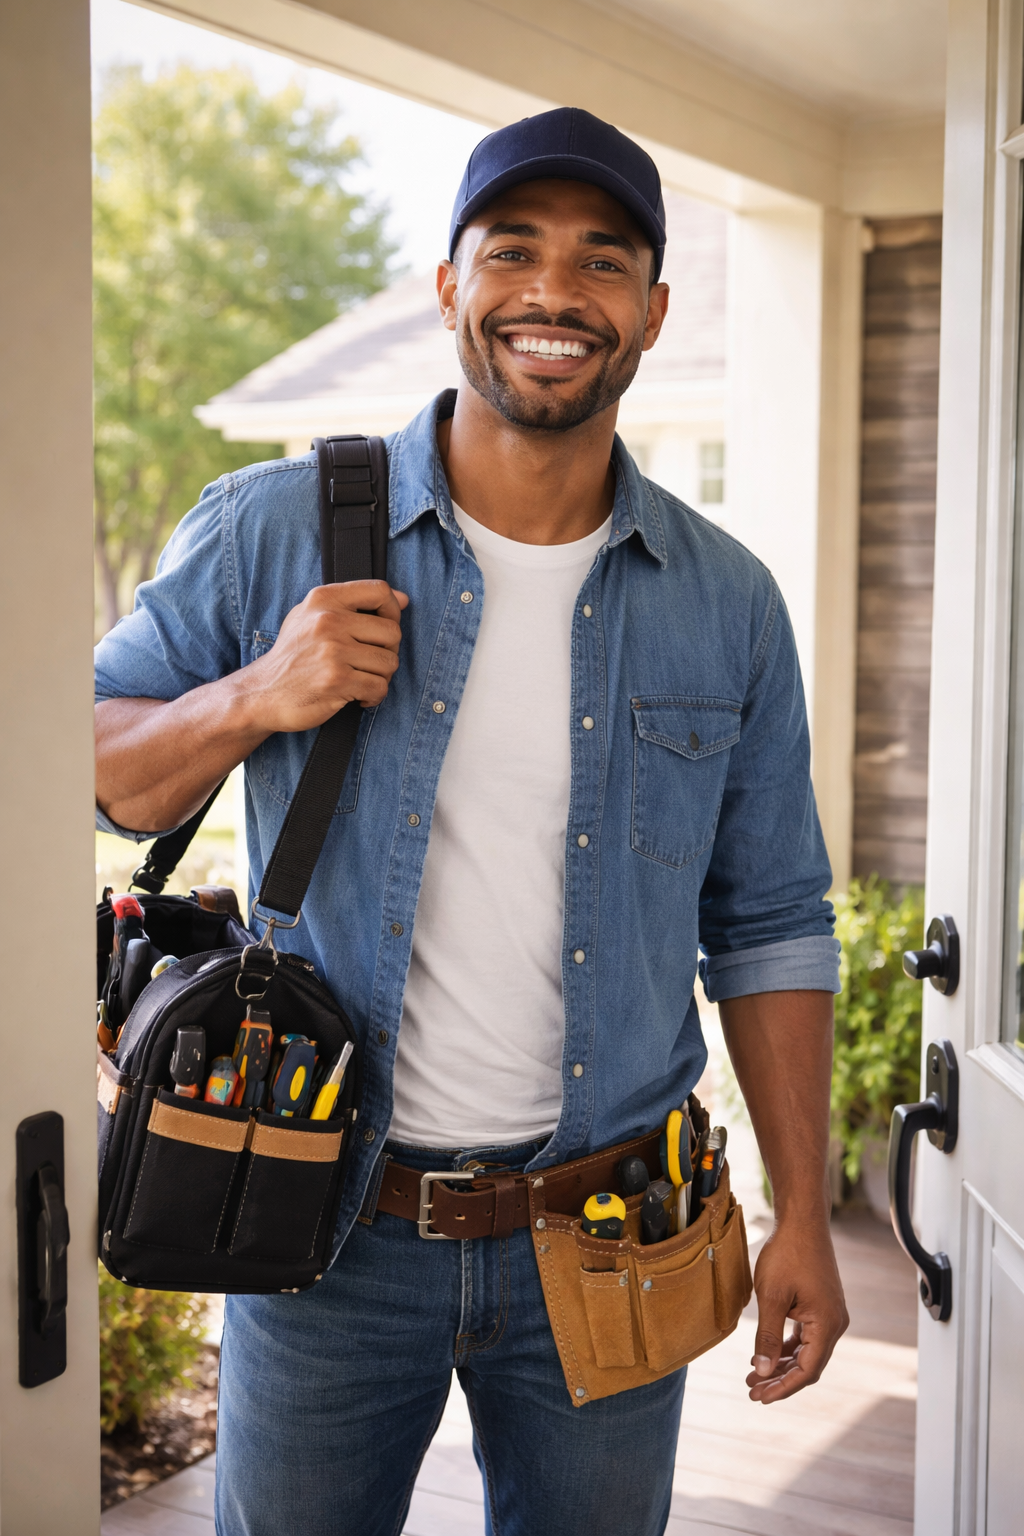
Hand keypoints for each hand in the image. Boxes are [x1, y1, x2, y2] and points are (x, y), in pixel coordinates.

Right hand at [240, 580, 408, 732]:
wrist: (263, 693)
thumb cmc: (292, 656)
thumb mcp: (310, 617)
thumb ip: (353, 604)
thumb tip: (403, 599)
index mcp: (323, 599)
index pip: (380, 590)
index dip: (393, 609)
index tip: (383, 629)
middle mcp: (328, 620)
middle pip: (392, 631)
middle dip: (388, 652)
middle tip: (370, 663)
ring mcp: (332, 650)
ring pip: (389, 662)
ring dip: (381, 677)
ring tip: (361, 680)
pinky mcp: (337, 680)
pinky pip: (379, 687)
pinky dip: (374, 696)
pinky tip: (358, 696)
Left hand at [745, 1217, 847, 1402]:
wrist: (801, 1222)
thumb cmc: (787, 1254)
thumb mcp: (772, 1297)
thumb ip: (767, 1337)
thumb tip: (763, 1372)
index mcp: (827, 1325)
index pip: (806, 1371)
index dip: (782, 1387)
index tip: (759, 1397)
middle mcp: (834, 1324)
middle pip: (808, 1365)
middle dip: (780, 1380)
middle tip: (752, 1392)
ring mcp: (829, 1315)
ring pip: (806, 1352)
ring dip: (782, 1365)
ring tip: (754, 1376)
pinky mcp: (821, 1306)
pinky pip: (805, 1337)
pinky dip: (787, 1347)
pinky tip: (766, 1353)